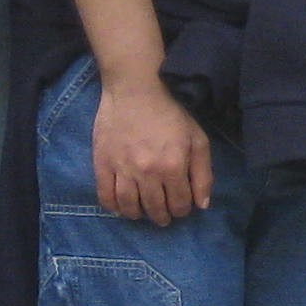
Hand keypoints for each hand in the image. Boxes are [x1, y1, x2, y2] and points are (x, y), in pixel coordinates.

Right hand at [92, 71, 212, 225]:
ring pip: (130, 207)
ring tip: (143, 212)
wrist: (135, 89)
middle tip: (163, 215)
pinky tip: (121, 208)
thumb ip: (203, 173)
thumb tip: (201, 205)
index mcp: (173, 167)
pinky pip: (105, 196)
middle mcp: (147, 173)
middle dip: (162, 217)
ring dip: (139, 215)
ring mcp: (122, 170)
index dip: (182, 210)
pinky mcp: (102, 164)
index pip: (179, 205)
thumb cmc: (170, 112)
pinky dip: (113, 208)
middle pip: (155, 209)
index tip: (180, 206)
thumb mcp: (197, 138)